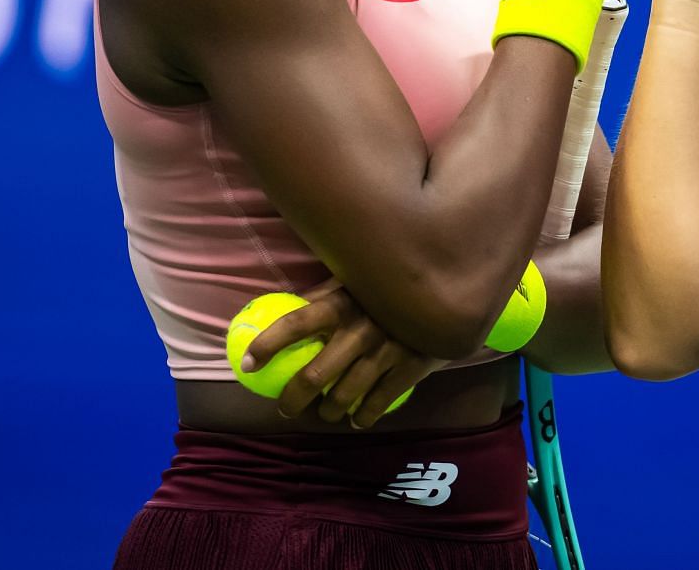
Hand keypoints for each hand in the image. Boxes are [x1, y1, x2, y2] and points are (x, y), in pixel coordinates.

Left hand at [241, 286, 445, 428]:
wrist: (452, 290)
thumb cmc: (392, 283)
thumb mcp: (358, 278)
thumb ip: (327, 292)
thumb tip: (286, 304)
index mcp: (342, 302)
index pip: (295, 324)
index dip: (266, 344)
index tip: (246, 364)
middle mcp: (360, 329)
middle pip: (315, 376)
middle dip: (293, 400)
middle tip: (284, 408)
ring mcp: (387, 351)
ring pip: (345, 396)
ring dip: (329, 412)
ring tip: (325, 415)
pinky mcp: (411, 367)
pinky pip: (380, 402)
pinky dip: (365, 416)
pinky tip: (359, 419)